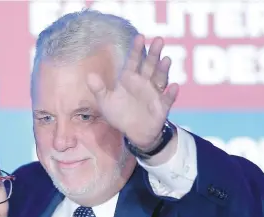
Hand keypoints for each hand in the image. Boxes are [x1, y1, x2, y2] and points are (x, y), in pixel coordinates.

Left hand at [87, 35, 178, 149]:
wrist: (134, 132)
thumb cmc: (119, 114)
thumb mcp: (106, 102)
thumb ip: (99, 89)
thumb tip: (89, 76)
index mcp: (130, 79)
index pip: (134, 61)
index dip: (137, 50)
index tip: (140, 37)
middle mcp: (144, 83)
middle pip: (150, 65)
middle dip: (155, 53)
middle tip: (159, 40)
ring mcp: (154, 93)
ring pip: (160, 79)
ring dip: (163, 70)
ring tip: (166, 60)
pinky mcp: (162, 106)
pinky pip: (167, 99)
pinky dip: (171, 94)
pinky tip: (174, 87)